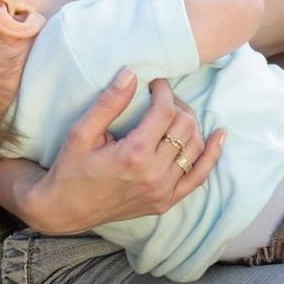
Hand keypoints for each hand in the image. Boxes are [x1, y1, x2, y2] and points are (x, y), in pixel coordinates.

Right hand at [0, 73, 224, 234]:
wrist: (64, 210)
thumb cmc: (70, 168)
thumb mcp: (81, 132)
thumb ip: (109, 103)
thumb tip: (132, 73)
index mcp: (134, 155)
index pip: (165, 111)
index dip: (164, 91)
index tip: (155, 83)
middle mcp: (154, 175)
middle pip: (184, 126)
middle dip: (177, 104)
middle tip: (162, 97)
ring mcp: (163, 191)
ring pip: (195, 148)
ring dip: (190, 125)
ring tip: (175, 113)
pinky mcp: (165, 202)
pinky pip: (198, 177)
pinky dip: (211, 155)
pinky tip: (219, 136)